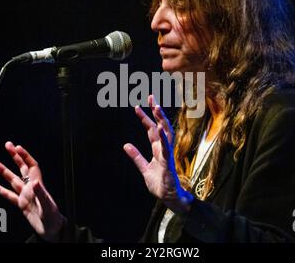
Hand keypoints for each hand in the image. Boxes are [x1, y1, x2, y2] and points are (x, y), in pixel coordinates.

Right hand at [0, 141, 64, 241]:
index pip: (31, 166)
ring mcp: (26, 196)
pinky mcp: (22, 205)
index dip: (25, 156)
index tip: (17, 147)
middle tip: (7, 145)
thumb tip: (35, 182)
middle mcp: (31, 188)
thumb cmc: (53, 218)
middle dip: (15, 156)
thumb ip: (41, 194)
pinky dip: (1, 190)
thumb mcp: (47, 206)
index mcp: (38, 186)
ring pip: (13, 180)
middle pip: (22, 168)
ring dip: (5, 171)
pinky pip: (10, 196)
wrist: (52, 230)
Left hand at [123, 95, 192, 213]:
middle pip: (160, 126)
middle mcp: (164, 148)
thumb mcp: (144, 168)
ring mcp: (167, 154)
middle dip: (156, 112)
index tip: (137, 106)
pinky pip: (166, 149)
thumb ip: (136, 157)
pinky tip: (159, 130)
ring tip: (156, 107)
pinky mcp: (168, 163)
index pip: (151, 130)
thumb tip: (125, 145)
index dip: (144, 118)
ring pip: (166, 133)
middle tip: (151, 97)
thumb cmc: (160, 183)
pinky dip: (163, 139)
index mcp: (157, 149)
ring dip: (161, 120)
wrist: (169, 197)